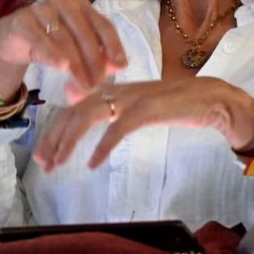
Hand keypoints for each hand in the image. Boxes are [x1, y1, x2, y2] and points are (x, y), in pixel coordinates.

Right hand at [0, 0, 128, 102]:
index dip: (114, 46)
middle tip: (97, 85)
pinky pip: (39, 37)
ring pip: (64, 37)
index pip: (103, 25)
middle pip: (85, 33)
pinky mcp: (22, 19)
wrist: (10, 42)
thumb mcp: (75, 54)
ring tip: (82, 84)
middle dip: (93, 61)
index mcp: (82, 7)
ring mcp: (41, 9)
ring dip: (75, 63)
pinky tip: (61, 67)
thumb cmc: (48, 45)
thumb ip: (96, 59)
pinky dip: (51, 52)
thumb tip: (117, 69)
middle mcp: (64, 3)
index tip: (121, 68)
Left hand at [32, 76, 253, 172]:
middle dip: (53, 139)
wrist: (211, 98)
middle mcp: (116, 90)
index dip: (53, 131)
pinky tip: (92, 164)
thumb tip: (78, 103)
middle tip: (42, 164)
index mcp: (111, 90)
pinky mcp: (147, 110)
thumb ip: (108, 105)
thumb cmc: (174, 104)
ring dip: (68, 142)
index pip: (72, 109)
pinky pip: (117, 129)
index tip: (43, 154)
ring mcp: (130, 99)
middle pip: (72, 113)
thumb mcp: (134, 104)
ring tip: (57, 164)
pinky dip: (102, 147)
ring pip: (87, 118)